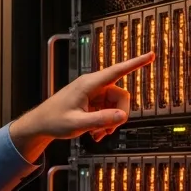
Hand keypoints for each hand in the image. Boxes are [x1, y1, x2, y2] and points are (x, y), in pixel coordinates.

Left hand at [8, 52, 153, 161]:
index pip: (117, 71)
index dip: (136, 63)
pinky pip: (106, 110)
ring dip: (111, 121)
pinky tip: (96, 133)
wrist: (40, 124)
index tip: (150, 55)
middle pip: (120, 95)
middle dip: (119, 114)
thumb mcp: (78, 123)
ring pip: (114, 105)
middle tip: (109, 130)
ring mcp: (92, 94)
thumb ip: (101, 120)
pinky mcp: (91, 102)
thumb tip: (122, 116)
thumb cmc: (54, 121)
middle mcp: (92, 86)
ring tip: (98, 134)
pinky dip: (104, 122)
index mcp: (89, 84)